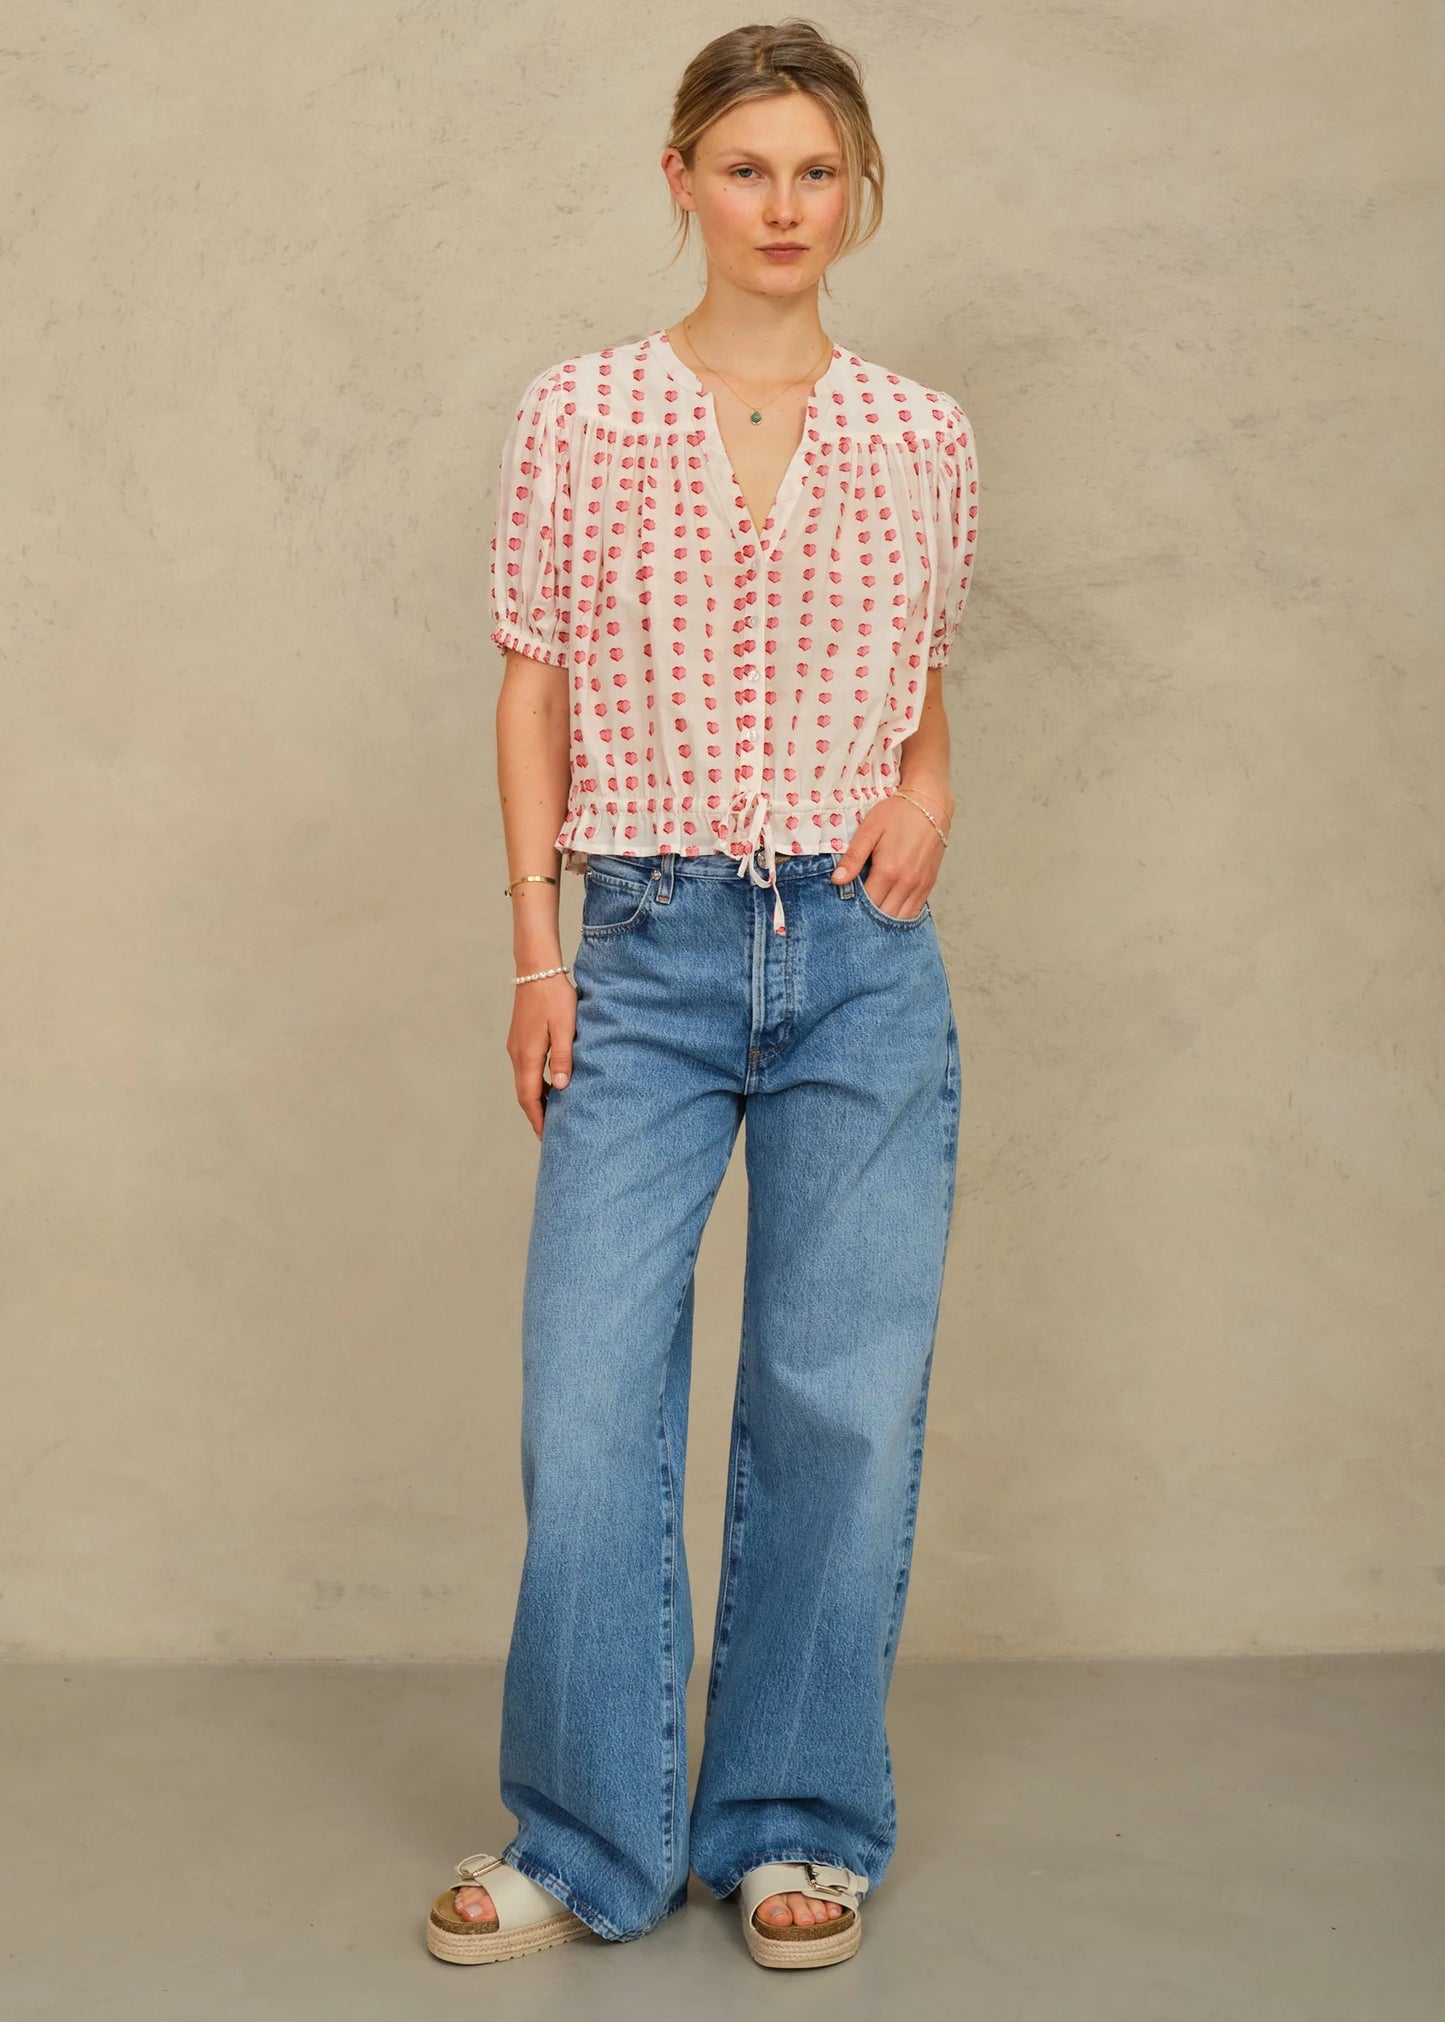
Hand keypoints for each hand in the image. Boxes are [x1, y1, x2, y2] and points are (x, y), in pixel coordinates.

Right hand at [507, 971, 577, 1138]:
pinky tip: (551, 1086)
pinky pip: (526, 1070)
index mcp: (528, 1055)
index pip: (530, 1098)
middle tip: (551, 1134)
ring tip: (554, 1114)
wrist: (537, 970)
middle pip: (525, 1094)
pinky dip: (536, 1084)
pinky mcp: (520, 1039)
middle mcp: (517, 1054)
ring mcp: (516, 1046)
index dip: (539, 1119)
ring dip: (537, 1100)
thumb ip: (563, 1058)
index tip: (548, 1137)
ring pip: (525, 1082)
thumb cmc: (555, 997)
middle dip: (537, 1115)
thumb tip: (562, 1087)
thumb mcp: (566, 1027)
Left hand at [830, 792, 947, 919]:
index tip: (843, 906)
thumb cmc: (898, 813)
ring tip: (870, 913)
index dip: (853, 909)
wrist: (931, 803)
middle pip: (883, 916)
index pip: (867, 904)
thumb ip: (854, 857)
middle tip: (854, 912)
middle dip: (867, 918)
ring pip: (900, 917)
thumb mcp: (870, 830)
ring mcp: (920, 885)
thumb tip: (837, 880)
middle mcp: (906, 882)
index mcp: (888, 870)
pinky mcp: (929, 884)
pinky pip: (914, 911)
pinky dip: (900, 914)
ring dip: (884, 919)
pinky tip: (888, 910)